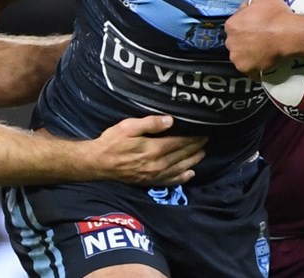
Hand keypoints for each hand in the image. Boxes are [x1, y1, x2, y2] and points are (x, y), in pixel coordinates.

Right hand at [84, 116, 205, 185]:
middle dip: (195, 147)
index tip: (203, 132)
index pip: (179, 142)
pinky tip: (189, 174)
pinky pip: (170, 181)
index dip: (192, 138)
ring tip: (202, 154)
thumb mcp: (128, 127)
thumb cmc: (112, 142)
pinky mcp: (149, 182)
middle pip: (181, 155)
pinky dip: (182, 177)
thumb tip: (170, 121)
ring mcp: (153, 175)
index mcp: (153, 149)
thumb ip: (150, 123)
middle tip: (206, 141)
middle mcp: (157, 164)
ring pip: (179, 168)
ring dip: (192, 161)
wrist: (98, 163)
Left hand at [226, 0, 296, 79]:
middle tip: (262, 35)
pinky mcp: (246, 69)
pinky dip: (253, 65)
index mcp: (231, 24)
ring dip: (248, 51)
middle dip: (246, 37)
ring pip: (241, 53)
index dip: (248, 22)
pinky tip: (262, 60)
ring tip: (263, 47)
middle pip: (238, 39)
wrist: (288, 34)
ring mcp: (238, 57)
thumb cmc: (275, 14)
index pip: (237, 23)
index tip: (259, 22)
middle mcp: (230, 42)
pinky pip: (248, 68)